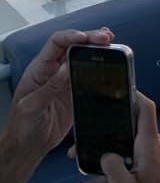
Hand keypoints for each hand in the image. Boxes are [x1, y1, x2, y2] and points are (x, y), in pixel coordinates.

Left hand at [6, 27, 112, 166]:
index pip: (55, 43)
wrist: (29, 146)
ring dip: (98, 49)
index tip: (86, 37)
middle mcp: (53, 71)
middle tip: (106, 37)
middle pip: (73, 46)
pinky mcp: (75, 92)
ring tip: (112, 43)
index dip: (71, 36)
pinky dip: (101, 67)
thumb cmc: (23, 126)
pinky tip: (110, 62)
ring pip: (83, 58)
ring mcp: (65, 81)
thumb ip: (49, 87)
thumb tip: (66, 67)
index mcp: (39, 69)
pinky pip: (89, 75)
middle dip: (90, 38)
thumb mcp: (32, 107)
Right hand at [71, 93, 159, 182]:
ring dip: (99, 153)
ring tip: (75, 157)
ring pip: (119, 148)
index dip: (134, 95)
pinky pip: (120, 167)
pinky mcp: (141, 171)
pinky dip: (102, 176)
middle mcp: (149, 148)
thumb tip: (105, 155)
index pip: (146, 109)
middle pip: (127, 126)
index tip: (118, 87)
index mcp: (148, 145)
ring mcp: (146, 159)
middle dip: (104, 126)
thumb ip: (110, 166)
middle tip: (85, 126)